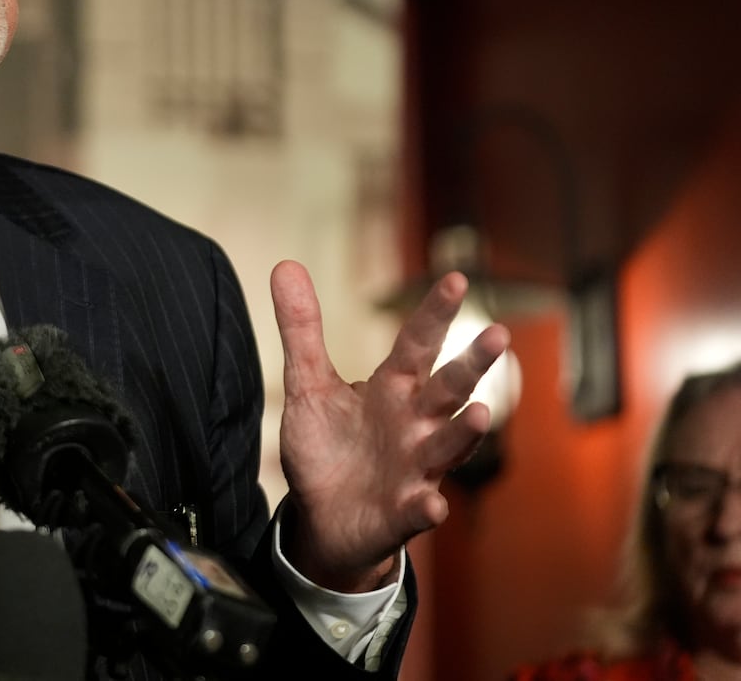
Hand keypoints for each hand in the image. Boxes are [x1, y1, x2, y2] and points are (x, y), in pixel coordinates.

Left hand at [271, 260, 507, 592]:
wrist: (324, 518)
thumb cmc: (329, 447)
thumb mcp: (309, 385)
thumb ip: (302, 330)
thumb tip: (286, 264)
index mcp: (393, 390)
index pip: (417, 344)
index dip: (434, 314)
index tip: (455, 278)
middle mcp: (414, 426)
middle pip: (447, 390)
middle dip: (471, 365)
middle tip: (496, 334)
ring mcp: (414, 470)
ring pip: (446, 447)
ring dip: (464, 431)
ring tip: (479, 412)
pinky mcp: (401, 514)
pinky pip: (419, 511)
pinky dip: (426, 509)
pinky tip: (432, 504)